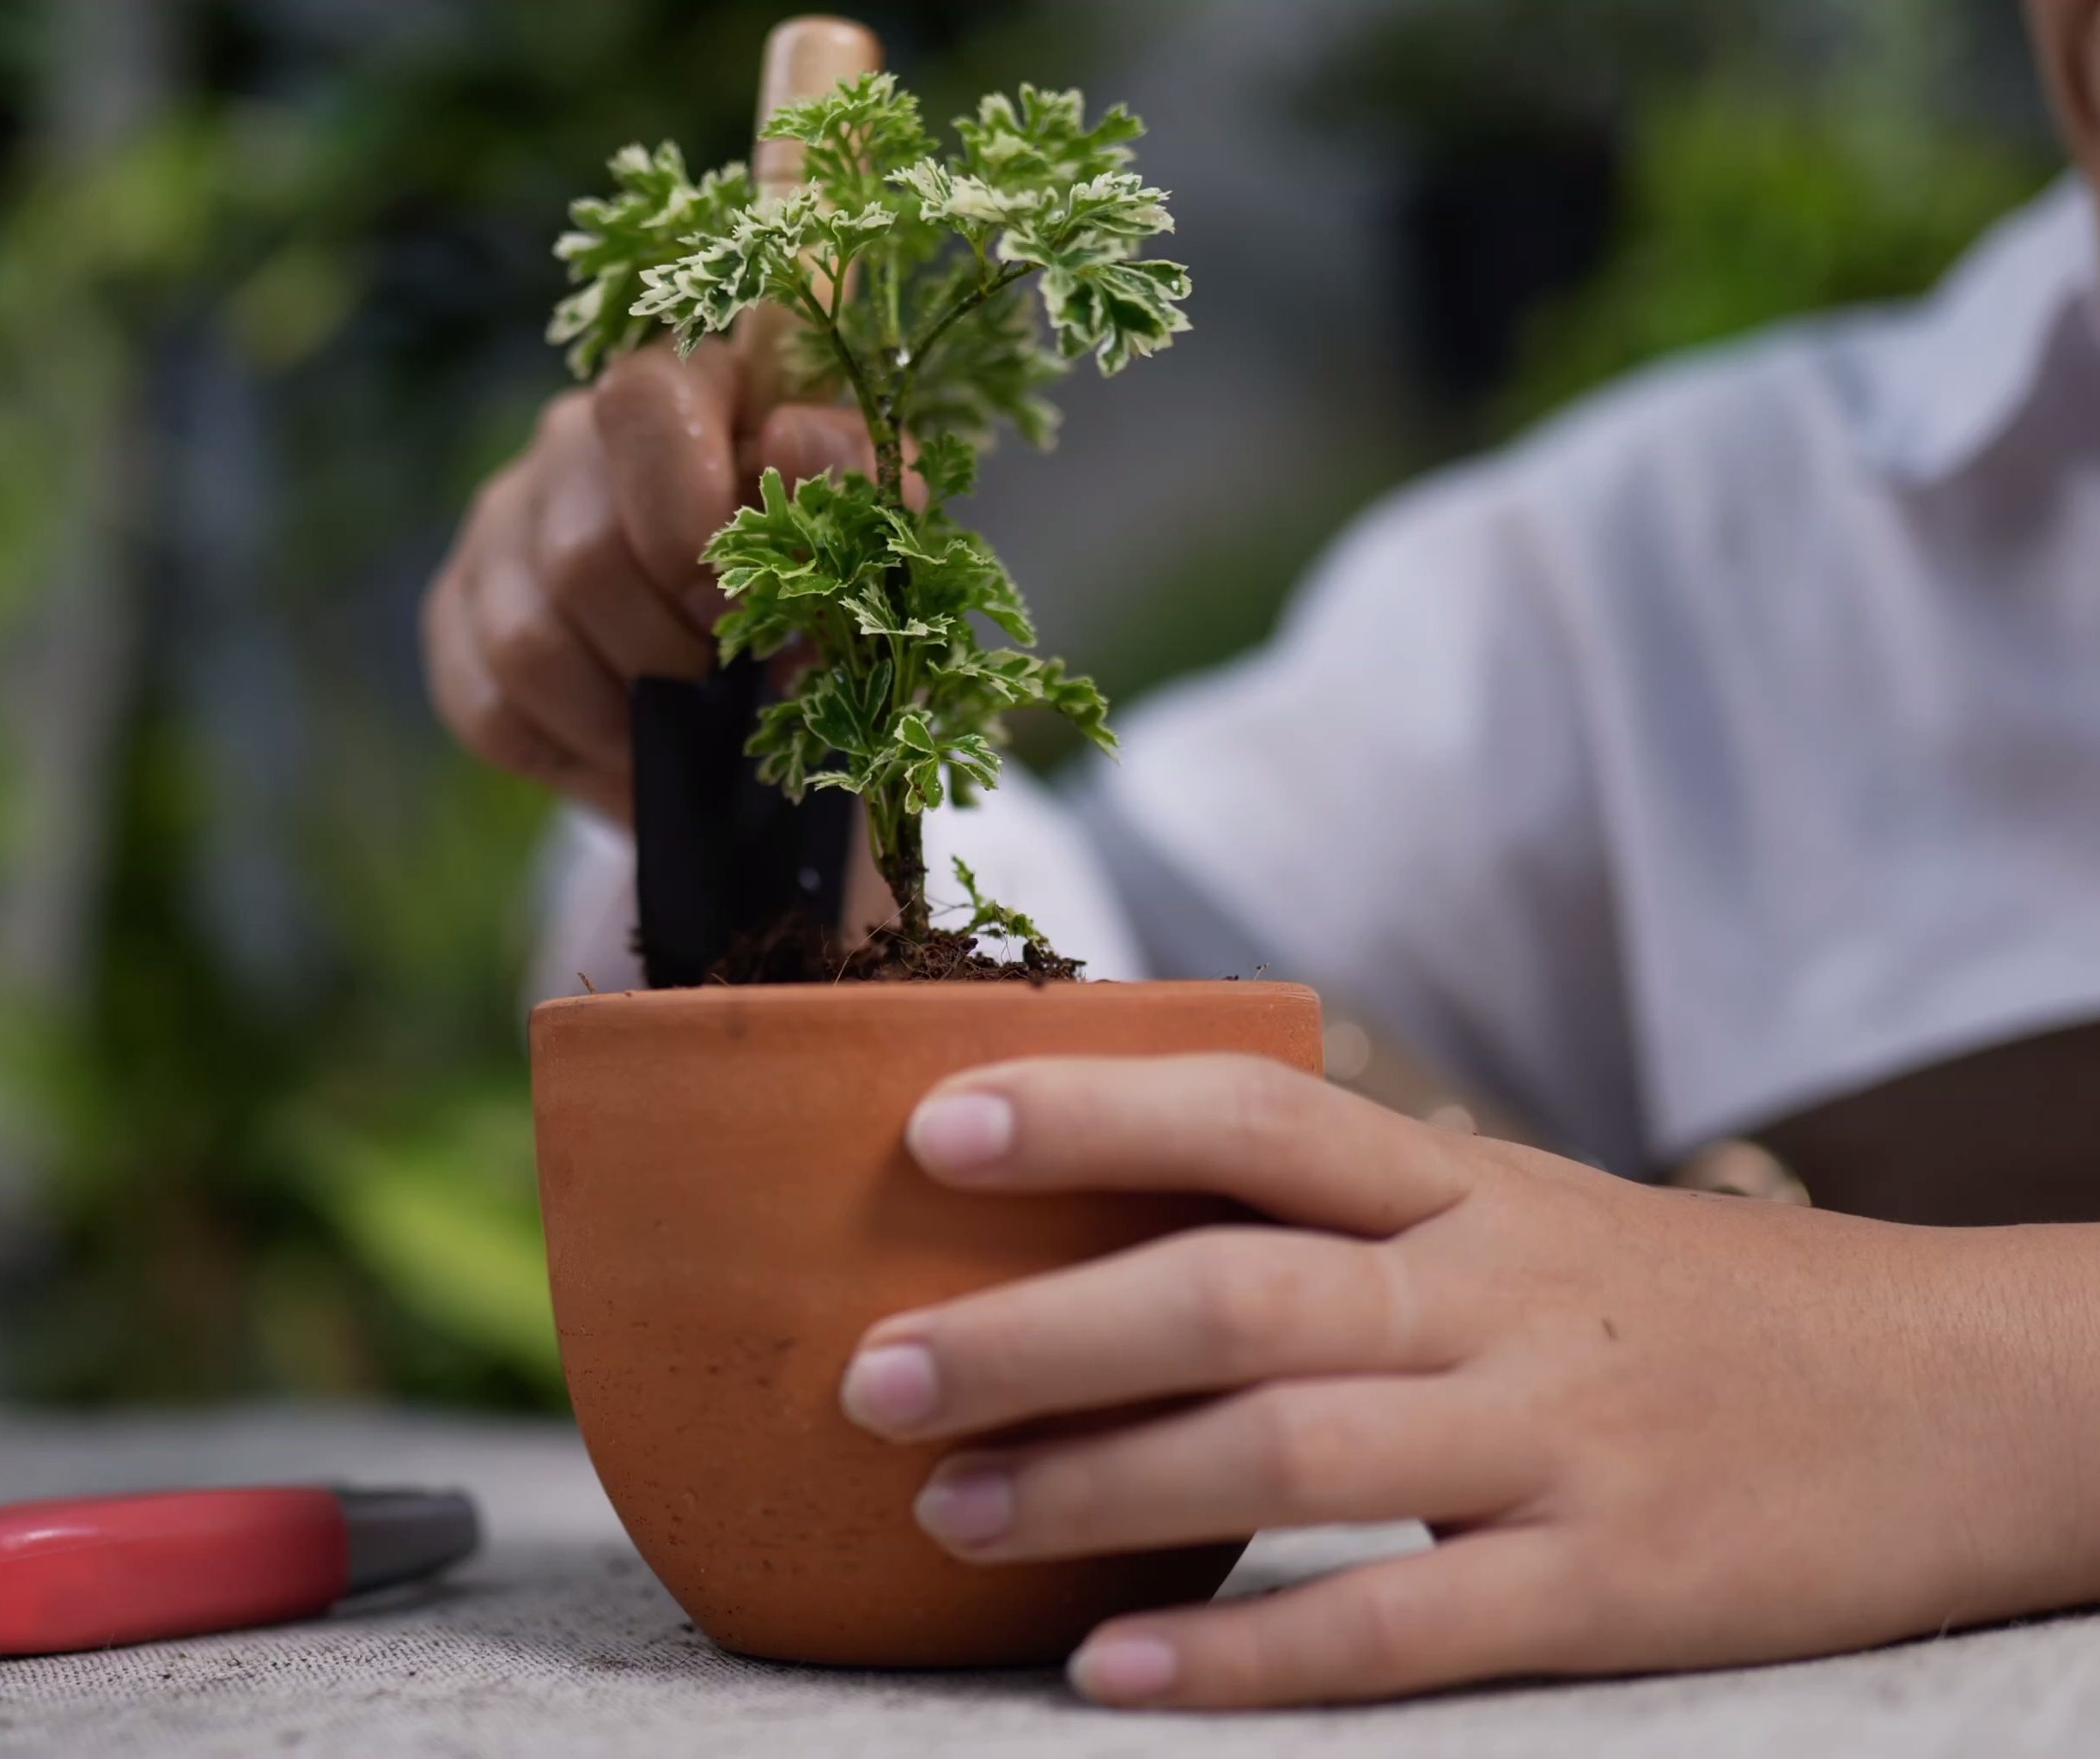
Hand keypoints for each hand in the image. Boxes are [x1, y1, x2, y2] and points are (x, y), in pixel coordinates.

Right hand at [422, 343, 876, 819]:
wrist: (751, 698)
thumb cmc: (818, 596)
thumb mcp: (865, 546)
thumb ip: (854, 487)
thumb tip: (791, 438)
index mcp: (690, 388)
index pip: (649, 394)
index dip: (686, 500)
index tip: (743, 589)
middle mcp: (575, 432)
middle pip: (587, 551)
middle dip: (674, 650)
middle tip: (732, 683)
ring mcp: (503, 517)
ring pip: (530, 639)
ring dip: (624, 713)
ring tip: (687, 732)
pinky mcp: (454, 608)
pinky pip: (490, 704)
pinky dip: (573, 751)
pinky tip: (629, 751)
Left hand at [839, 1055, 2099, 1706]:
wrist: (1969, 1395)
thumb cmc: (1690, 1309)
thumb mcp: (1528, 1217)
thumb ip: (1352, 1215)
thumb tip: (1119, 1211)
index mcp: (1468, 1188)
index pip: (1253, 1115)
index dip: (1093, 1111)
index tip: (933, 1129)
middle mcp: (1498, 1294)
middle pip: (1234, 1289)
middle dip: (1038, 1331)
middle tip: (875, 1375)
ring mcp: (1557, 1440)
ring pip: (1293, 1448)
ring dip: (1100, 1484)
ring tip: (948, 1516)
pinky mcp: (1616, 1587)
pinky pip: (1403, 1624)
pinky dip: (1248, 1654)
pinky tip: (1116, 1672)